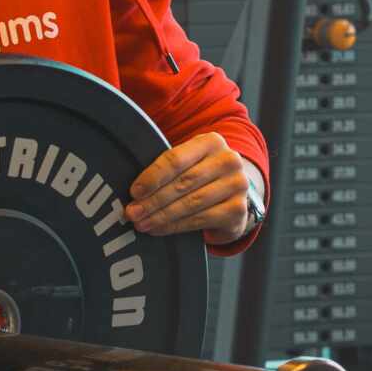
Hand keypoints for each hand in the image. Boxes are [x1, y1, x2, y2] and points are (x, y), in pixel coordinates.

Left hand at [127, 131, 255, 243]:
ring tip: (142, 223)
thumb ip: (166, 169)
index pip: (176, 159)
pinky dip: (177, 226)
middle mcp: (228, 161)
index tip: (134, 192)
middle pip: (183, 182)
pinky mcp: (239, 210)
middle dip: (153, 200)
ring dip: (162, 216)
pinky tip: (160, 229)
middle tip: (132, 213)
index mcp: (211, 142)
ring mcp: (237, 185)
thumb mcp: (188, 162)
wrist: (231, 193)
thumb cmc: (200, 174)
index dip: (152, 177)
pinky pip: (201, 219)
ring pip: (191, 203)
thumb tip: (134, 192)